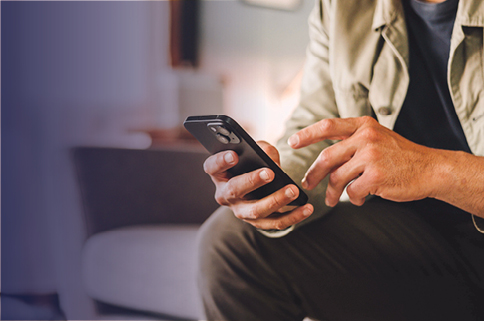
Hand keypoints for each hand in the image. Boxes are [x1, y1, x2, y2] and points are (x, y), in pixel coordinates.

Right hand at [203, 141, 313, 229]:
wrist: (259, 183)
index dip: (222, 161)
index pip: (213, 166)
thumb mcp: (256, 150)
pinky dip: (293, 216)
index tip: (234, 155)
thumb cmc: (254, 162)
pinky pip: (275, 222)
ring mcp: (241, 211)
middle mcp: (226, 195)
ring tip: (293, 190)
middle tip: (270, 173)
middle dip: (252, 181)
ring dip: (276, 201)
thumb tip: (272, 161)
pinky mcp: (258, 222)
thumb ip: (262, 150)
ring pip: (256, 211)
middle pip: (235, 190)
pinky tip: (307, 208)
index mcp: (219, 174)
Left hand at [288, 116, 438, 206]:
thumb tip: (323, 159)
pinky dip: (352, 199)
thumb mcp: (378, 137)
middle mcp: (366, 137)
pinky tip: (359, 199)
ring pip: (337, 177)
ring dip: (331, 192)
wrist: (431, 168)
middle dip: (313, 174)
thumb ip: (352, 141)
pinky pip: (352, 192)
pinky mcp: (376, 176)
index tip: (292, 142)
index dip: (307, 134)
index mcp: (364, 125)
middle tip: (307, 184)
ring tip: (331, 199)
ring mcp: (371, 156)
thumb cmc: (401, 156)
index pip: (328, 126)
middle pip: (327, 157)